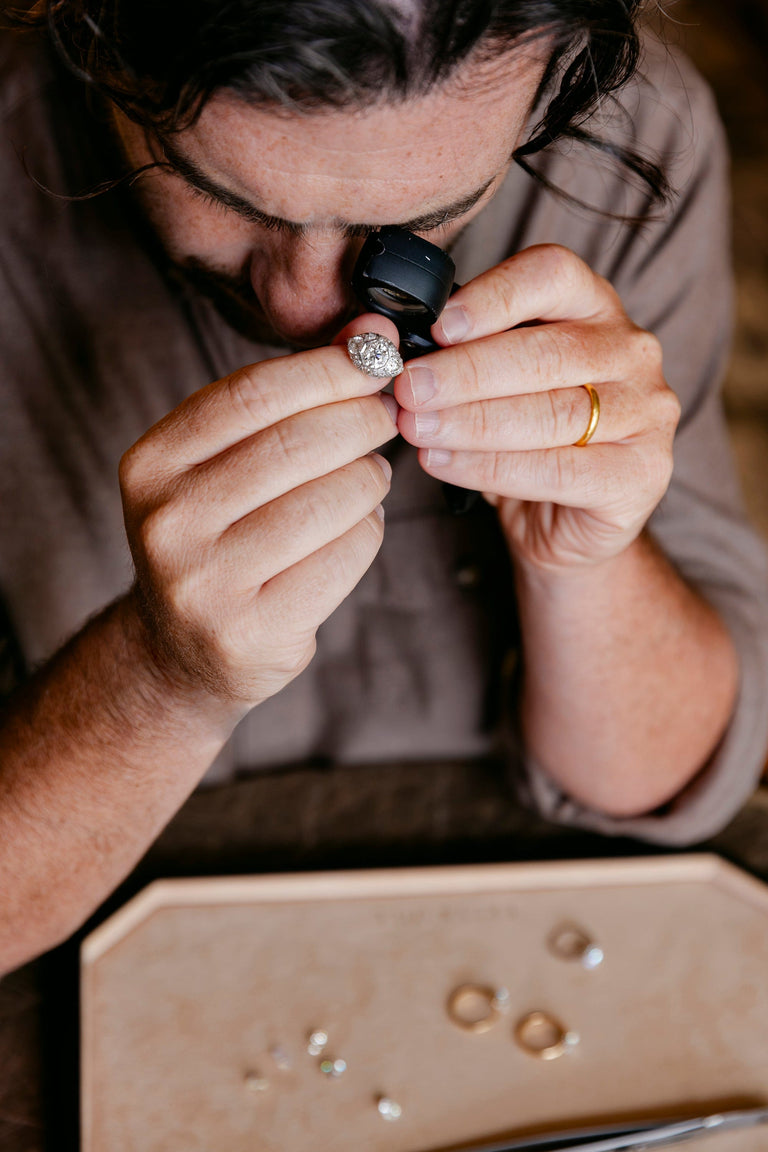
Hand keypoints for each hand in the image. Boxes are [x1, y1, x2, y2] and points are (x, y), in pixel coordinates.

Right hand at [119, 317, 397, 709]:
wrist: (183, 652)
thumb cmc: (217, 539)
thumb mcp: (220, 465)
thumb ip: (283, 401)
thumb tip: (367, 334)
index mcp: (151, 464)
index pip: (253, 393)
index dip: (328, 367)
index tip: (376, 354)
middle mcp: (168, 521)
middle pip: (298, 444)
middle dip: (362, 420)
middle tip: (388, 416)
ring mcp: (205, 582)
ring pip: (330, 499)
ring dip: (370, 478)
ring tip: (371, 474)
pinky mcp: (252, 629)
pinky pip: (345, 555)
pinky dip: (368, 531)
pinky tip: (358, 525)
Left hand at [394, 245, 680, 570]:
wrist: (565, 526)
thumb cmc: (519, 442)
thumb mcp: (484, 386)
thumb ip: (440, 352)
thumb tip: (366, 333)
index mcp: (595, 307)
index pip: (554, 275)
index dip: (494, 297)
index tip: (438, 327)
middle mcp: (632, 351)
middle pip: (547, 351)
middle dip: (466, 372)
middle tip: (408, 388)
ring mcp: (647, 414)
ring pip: (553, 413)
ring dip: (472, 422)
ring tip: (416, 429)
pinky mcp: (642, 475)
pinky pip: (559, 469)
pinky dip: (491, 468)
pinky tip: (443, 463)